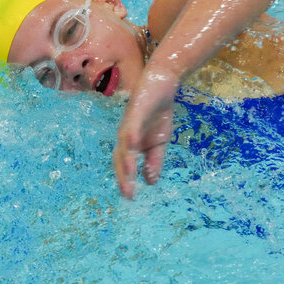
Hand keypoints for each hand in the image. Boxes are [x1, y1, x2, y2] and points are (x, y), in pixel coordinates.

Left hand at [112, 66, 179, 198]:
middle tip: (128, 194)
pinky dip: (131, 135)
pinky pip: (131, 125)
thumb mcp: (160, 142)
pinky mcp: (135, 111)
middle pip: (119, 157)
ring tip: (130, 175)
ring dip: (126, 160)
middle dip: (123, 176)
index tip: (130, 198)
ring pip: (124, 144)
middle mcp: (125, 135)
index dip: (125, 180)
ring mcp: (129, 123)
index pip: (124, 164)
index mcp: (131, 144)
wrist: (164, 86)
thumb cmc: (158, 113)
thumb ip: (154, 161)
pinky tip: (132, 145)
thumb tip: (150, 182)